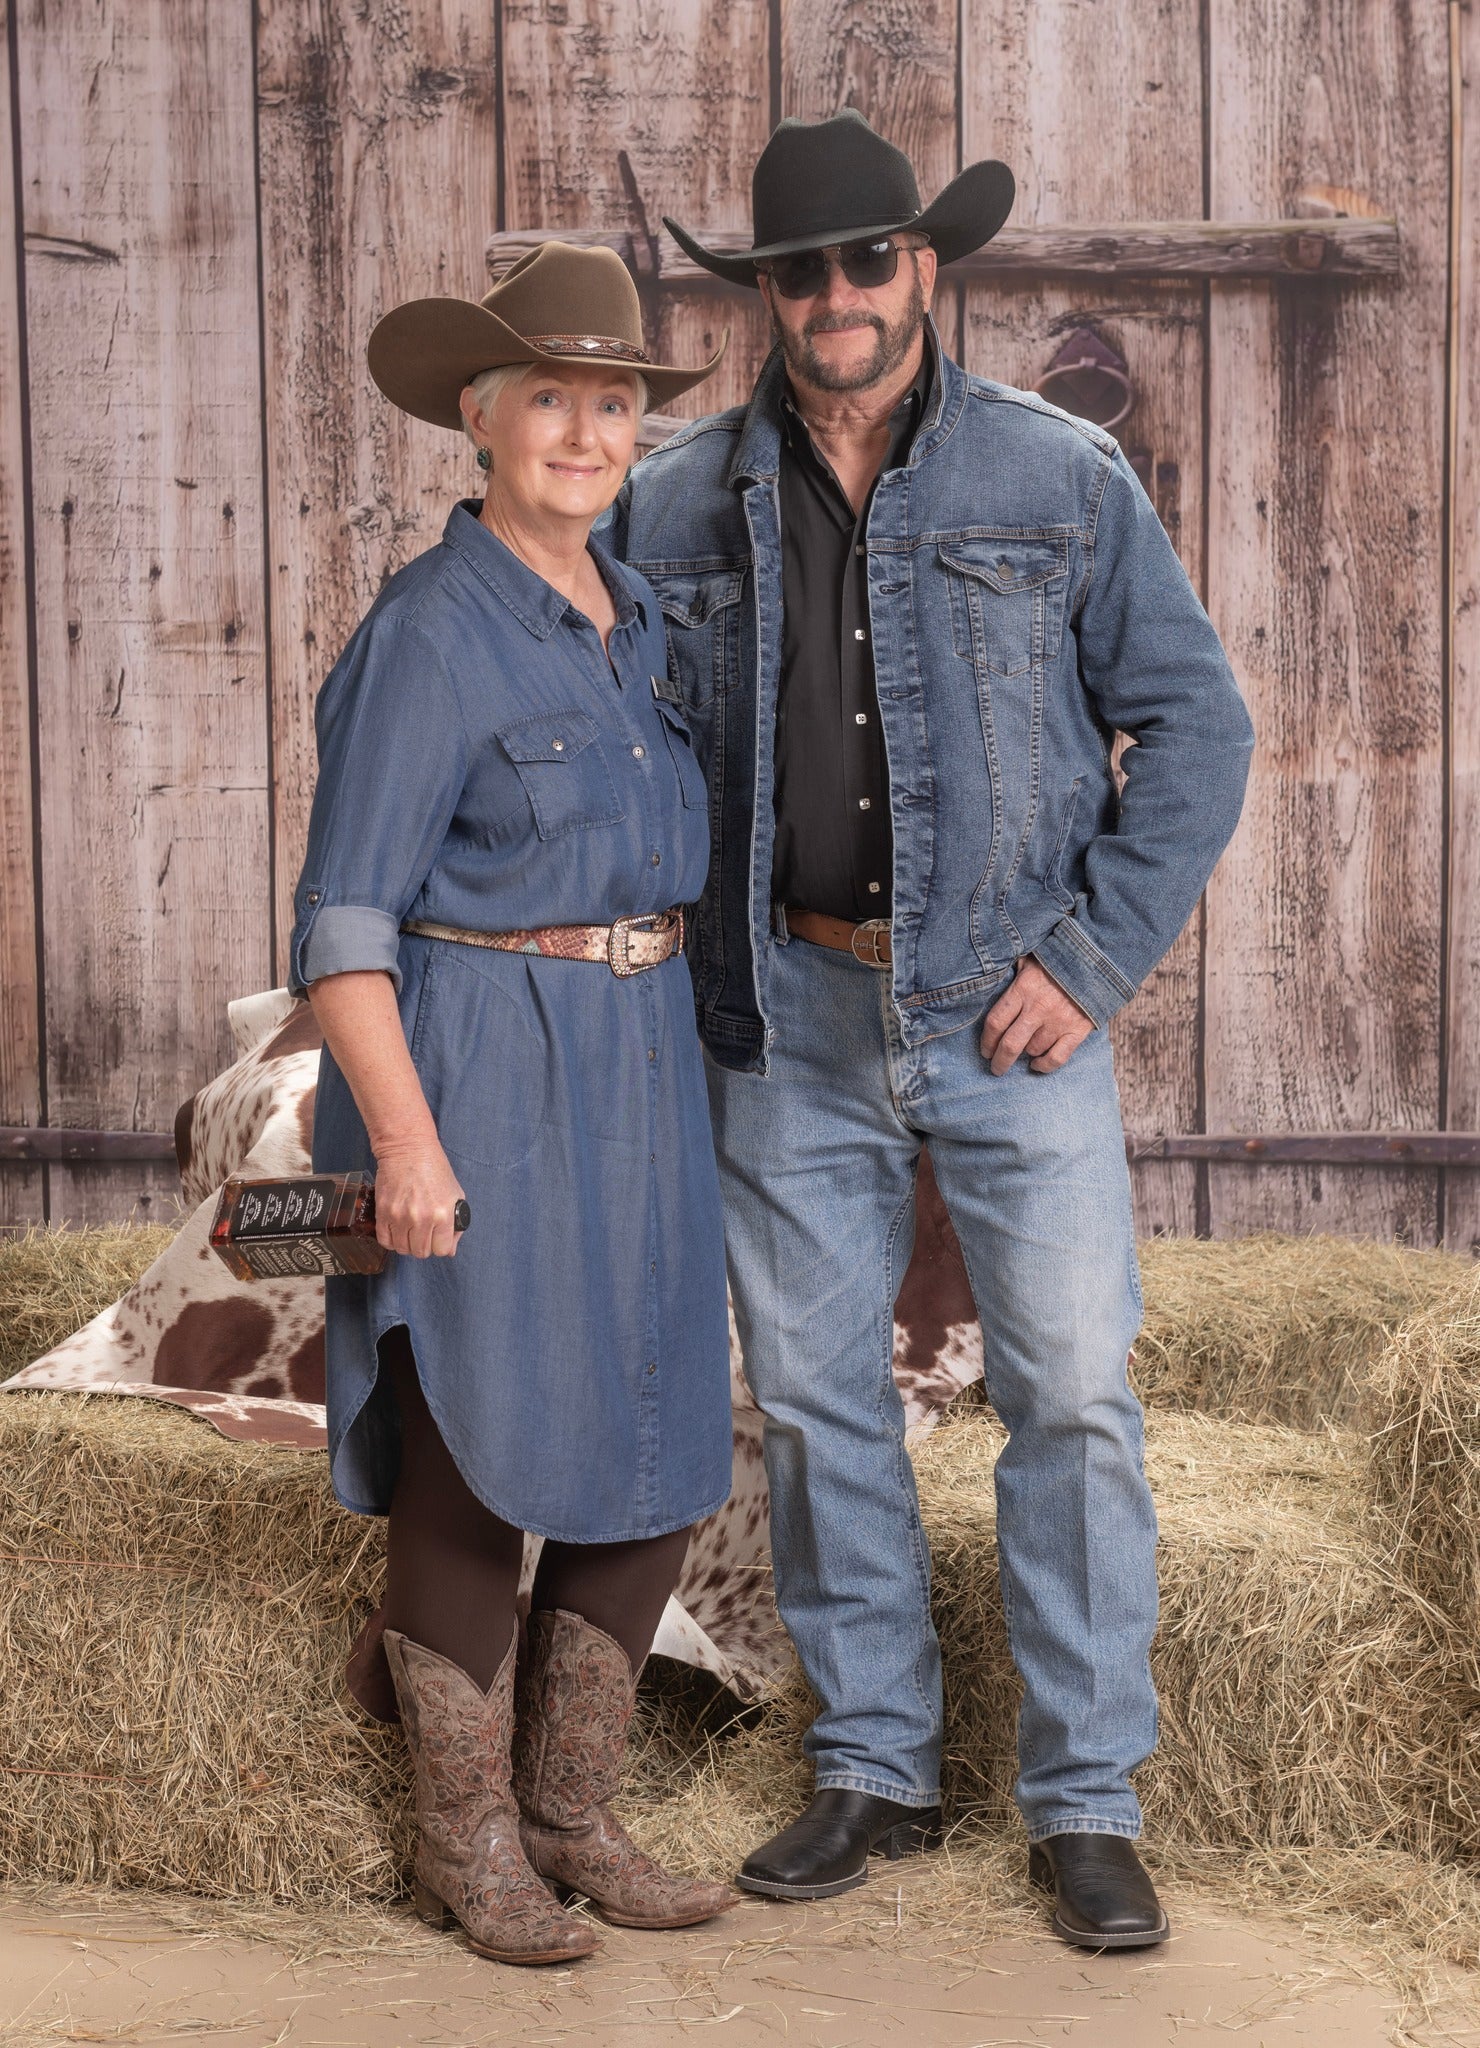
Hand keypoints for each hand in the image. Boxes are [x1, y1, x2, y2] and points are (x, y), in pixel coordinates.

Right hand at [371, 1139, 465, 1257]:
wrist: (408, 1149)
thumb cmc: (434, 1169)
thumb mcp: (455, 1194)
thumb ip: (455, 1225)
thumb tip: (450, 1251)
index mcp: (443, 1215)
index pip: (442, 1250)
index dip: (440, 1245)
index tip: (437, 1237)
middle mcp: (421, 1219)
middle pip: (421, 1252)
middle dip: (424, 1245)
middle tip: (423, 1232)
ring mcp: (400, 1217)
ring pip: (402, 1249)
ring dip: (407, 1243)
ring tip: (409, 1229)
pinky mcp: (383, 1213)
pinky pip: (385, 1241)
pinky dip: (391, 1240)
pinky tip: (396, 1229)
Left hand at [981, 958, 1094, 1074]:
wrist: (1096, 961)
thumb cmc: (1058, 959)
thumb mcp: (1029, 958)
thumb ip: (1011, 971)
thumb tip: (990, 976)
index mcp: (1022, 989)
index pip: (995, 1022)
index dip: (986, 1041)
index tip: (985, 1050)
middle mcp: (1038, 1008)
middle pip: (1010, 1044)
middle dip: (999, 1061)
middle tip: (996, 1068)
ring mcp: (1058, 1021)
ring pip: (1033, 1050)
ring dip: (1025, 1054)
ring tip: (1023, 1050)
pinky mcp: (1077, 1030)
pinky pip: (1057, 1057)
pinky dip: (1045, 1065)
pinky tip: (1037, 1064)